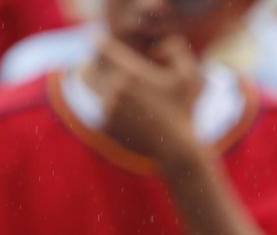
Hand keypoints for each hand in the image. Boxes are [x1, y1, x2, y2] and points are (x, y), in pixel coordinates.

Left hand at [86, 34, 202, 164]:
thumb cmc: (185, 110)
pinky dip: (104, 102)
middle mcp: (114, 90)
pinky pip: (96, 106)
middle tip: (103, 64)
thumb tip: (154, 48)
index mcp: (131, 73)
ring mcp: (107, 110)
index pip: (101, 46)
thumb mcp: (189, 75)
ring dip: (96, 81)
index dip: (105, 44)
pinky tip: (117, 103)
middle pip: (86, 67)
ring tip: (104, 80)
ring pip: (89, 87)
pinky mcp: (105, 126)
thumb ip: (175, 48)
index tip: (111, 47)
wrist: (176, 148)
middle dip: (95, 63)